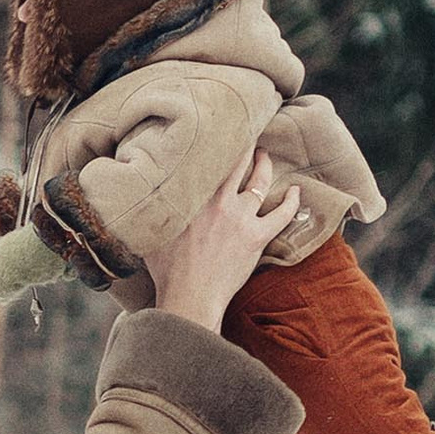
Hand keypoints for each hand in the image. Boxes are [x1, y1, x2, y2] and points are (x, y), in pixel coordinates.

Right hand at [148, 145, 297, 333]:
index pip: (209, 163)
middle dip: (244, 148)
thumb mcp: (152, 236)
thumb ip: (153, 214)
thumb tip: (137, 202)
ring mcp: (240, 217)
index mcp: (193, 198)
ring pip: (260, 182)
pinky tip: (296, 192)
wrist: (190, 297)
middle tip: (248, 139)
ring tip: (265, 158)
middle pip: (237, 164)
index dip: (217, 146)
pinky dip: (292, 201)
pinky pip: (282, 214)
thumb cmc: (168, 272)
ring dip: (265, 166)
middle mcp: (219, 202)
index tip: (219, 136)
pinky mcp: (257, 236)